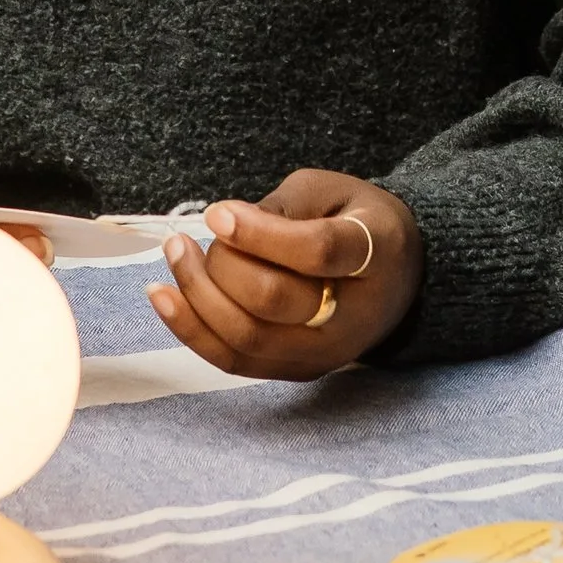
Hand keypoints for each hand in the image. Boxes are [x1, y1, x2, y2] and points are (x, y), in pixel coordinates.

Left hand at [148, 169, 419, 375]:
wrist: (400, 276)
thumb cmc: (356, 221)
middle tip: (191, 235)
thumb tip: (224, 227)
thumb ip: (282, 208)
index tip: (216, 213)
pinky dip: (192, 330)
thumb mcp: (330, 192)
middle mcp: (355, 314)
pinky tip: (162, 296)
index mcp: (376, 251)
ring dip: (196, 296)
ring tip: (175, 254)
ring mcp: (326, 351)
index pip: (317, 251)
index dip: (260, 234)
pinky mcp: (299, 370)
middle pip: (274, 300)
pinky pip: (235, 361)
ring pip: (248, 338)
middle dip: (220, 266)